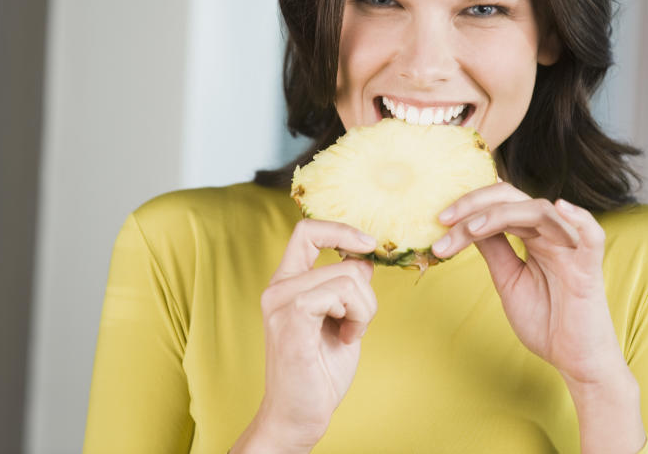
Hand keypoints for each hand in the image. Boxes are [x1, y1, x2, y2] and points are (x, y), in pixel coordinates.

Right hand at [246, 220, 378, 451]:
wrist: (300, 415)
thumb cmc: (319, 370)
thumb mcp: (341, 318)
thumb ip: (347, 287)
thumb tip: (364, 259)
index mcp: (287, 282)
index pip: (307, 230)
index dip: (342, 230)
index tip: (368, 246)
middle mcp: (279, 288)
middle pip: (344, 260)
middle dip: (368, 294)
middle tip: (356, 323)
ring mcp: (282, 302)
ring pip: (349, 277)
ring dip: (364, 309)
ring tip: (349, 333)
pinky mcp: (291, 320)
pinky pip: (341, 294)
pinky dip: (356, 316)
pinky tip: (345, 338)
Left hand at [432, 182, 626, 386]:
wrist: (573, 360)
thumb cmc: (545, 320)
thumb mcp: (507, 279)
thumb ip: (494, 249)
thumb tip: (466, 223)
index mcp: (532, 237)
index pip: (499, 205)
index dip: (469, 207)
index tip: (439, 221)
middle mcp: (550, 235)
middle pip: (515, 199)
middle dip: (476, 204)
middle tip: (444, 219)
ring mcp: (571, 249)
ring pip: (540, 211)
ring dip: (502, 214)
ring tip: (471, 229)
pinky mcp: (590, 269)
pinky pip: (592, 236)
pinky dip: (580, 218)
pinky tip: (561, 207)